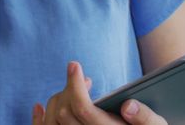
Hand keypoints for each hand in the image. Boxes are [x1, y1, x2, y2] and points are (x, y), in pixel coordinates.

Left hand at [32, 61, 167, 124]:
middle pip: (64, 112)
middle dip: (70, 89)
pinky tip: (39, 107)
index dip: (75, 84)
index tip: (74, 65)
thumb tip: (128, 106)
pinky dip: (39, 119)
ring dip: (58, 100)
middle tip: (85, 79)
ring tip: (74, 92)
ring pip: (52, 121)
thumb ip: (145, 117)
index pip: (83, 108)